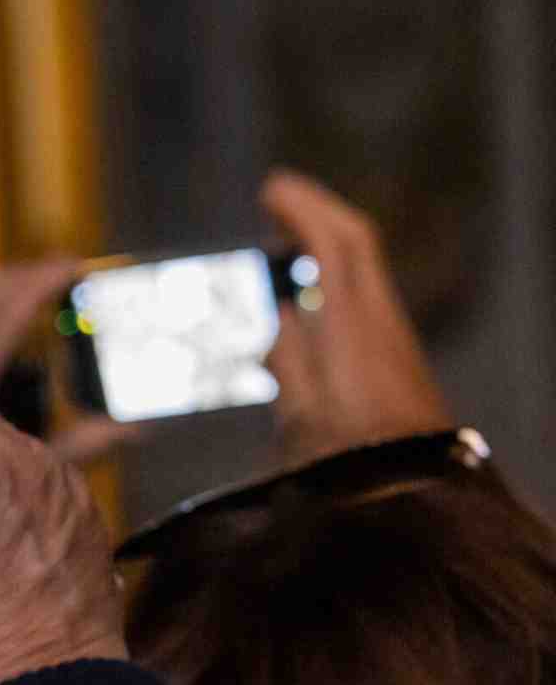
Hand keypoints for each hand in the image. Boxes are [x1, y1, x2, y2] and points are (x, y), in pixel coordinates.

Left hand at [0, 259, 137, 464]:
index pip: (6, 311)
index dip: (42, 281)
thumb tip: (137, 427)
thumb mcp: (33, 464)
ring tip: (45, 286)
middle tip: (68, 270)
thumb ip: (84, 442)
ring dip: (10, 290)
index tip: (74, 265)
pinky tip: (10, 318)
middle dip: (30, 276)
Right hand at [261, 170, 452, 463]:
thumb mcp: (299, 414)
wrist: (415, 495)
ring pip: (363, 270)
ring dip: (326, 245)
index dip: (303, 209)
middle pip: (357, 244)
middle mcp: (378, 321)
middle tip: (278, 202)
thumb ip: (288, 359)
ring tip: (284, 244)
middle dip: (318, 214)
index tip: (270, 189)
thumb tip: (283, 316)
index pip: (334, 244)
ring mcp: (392, 338)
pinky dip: (333, 278)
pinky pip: (362, 298)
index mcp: (351, 325)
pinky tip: (307, 299)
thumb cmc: (349, 461)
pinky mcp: (395, 359)